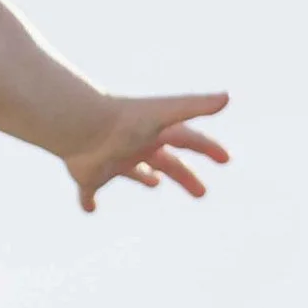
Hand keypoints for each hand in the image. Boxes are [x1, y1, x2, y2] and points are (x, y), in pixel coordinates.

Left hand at [64, 91, 229, 214]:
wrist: (81, 127)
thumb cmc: (125, 120)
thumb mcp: (165, 113)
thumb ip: (195, 106)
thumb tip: (227, 97)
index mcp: (154, 133)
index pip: (188, 139)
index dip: (208, 148)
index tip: (225, 159)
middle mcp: (135, 146)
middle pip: (166, 163)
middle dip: (185, 177)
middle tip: (202, 194)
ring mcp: (112, 161)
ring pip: (131, 171)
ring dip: (143, 177)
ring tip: (155, 184)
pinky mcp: (89, 177)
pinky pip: (88, 192)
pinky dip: (87, 200)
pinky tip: (88, 209)